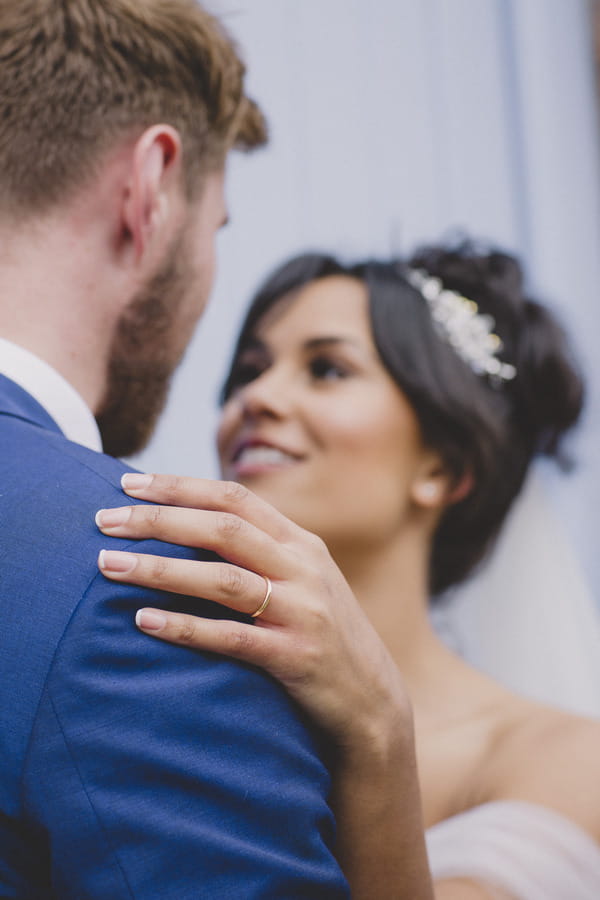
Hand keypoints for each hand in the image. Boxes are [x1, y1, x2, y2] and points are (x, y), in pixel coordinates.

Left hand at [96, 473, 411, 755]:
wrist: (372, 700)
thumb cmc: (322, 635)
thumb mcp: (302, 580)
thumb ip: (260, 551)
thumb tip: (189, 525)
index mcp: (300, 543)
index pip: (234, 497)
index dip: (179, 486)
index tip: (128, 481)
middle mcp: (303, 567)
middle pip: (223, 528)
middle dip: (158, 519)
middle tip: (104, 520)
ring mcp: (303, 611)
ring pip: (223, 578)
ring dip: (160, 569)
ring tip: (108, 565)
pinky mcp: (296, 657)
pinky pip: (231, 637)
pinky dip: (183, 627)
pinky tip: (143, 621)